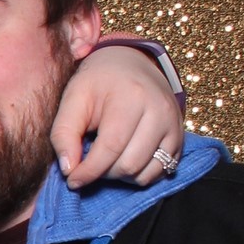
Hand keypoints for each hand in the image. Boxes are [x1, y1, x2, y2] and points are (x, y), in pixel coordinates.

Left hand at [51, 43, 184, 187]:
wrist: (130, 64)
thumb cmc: (97, 83)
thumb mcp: (72, 100)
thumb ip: (64, 134)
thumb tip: (69, 169)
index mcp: (131, 98)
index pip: (111, 148)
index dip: (89, 171)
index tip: (72, 180)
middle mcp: (160, 111)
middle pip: (129, 164)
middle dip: (103, 173)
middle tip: (89, 163)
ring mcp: (174, 124)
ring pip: (147, 172)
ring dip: (121, 176)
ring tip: (106, 160)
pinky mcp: (180, 136)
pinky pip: (162, 170)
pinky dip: (140, 174)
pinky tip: (124, 160)